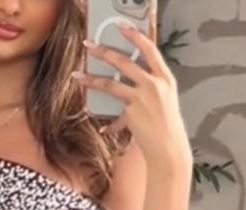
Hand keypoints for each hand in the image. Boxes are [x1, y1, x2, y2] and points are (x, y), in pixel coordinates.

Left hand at [78, 25, 192, 172]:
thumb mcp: (165, 98)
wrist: (169, 146)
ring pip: (111, 84)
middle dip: (104, 52)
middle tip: (89, 45)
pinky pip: (115, 117)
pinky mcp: (131, 113)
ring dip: (91, 80)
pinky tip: (104, 130)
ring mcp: (141, 98)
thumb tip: (132, 80)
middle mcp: (153, 84)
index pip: (149, 49)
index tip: (122, 27)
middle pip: (124, 62)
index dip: (135, 36)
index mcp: (165, 77)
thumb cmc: (167, 124)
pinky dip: (111, 125)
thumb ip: (150, 85)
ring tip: (77, 76)